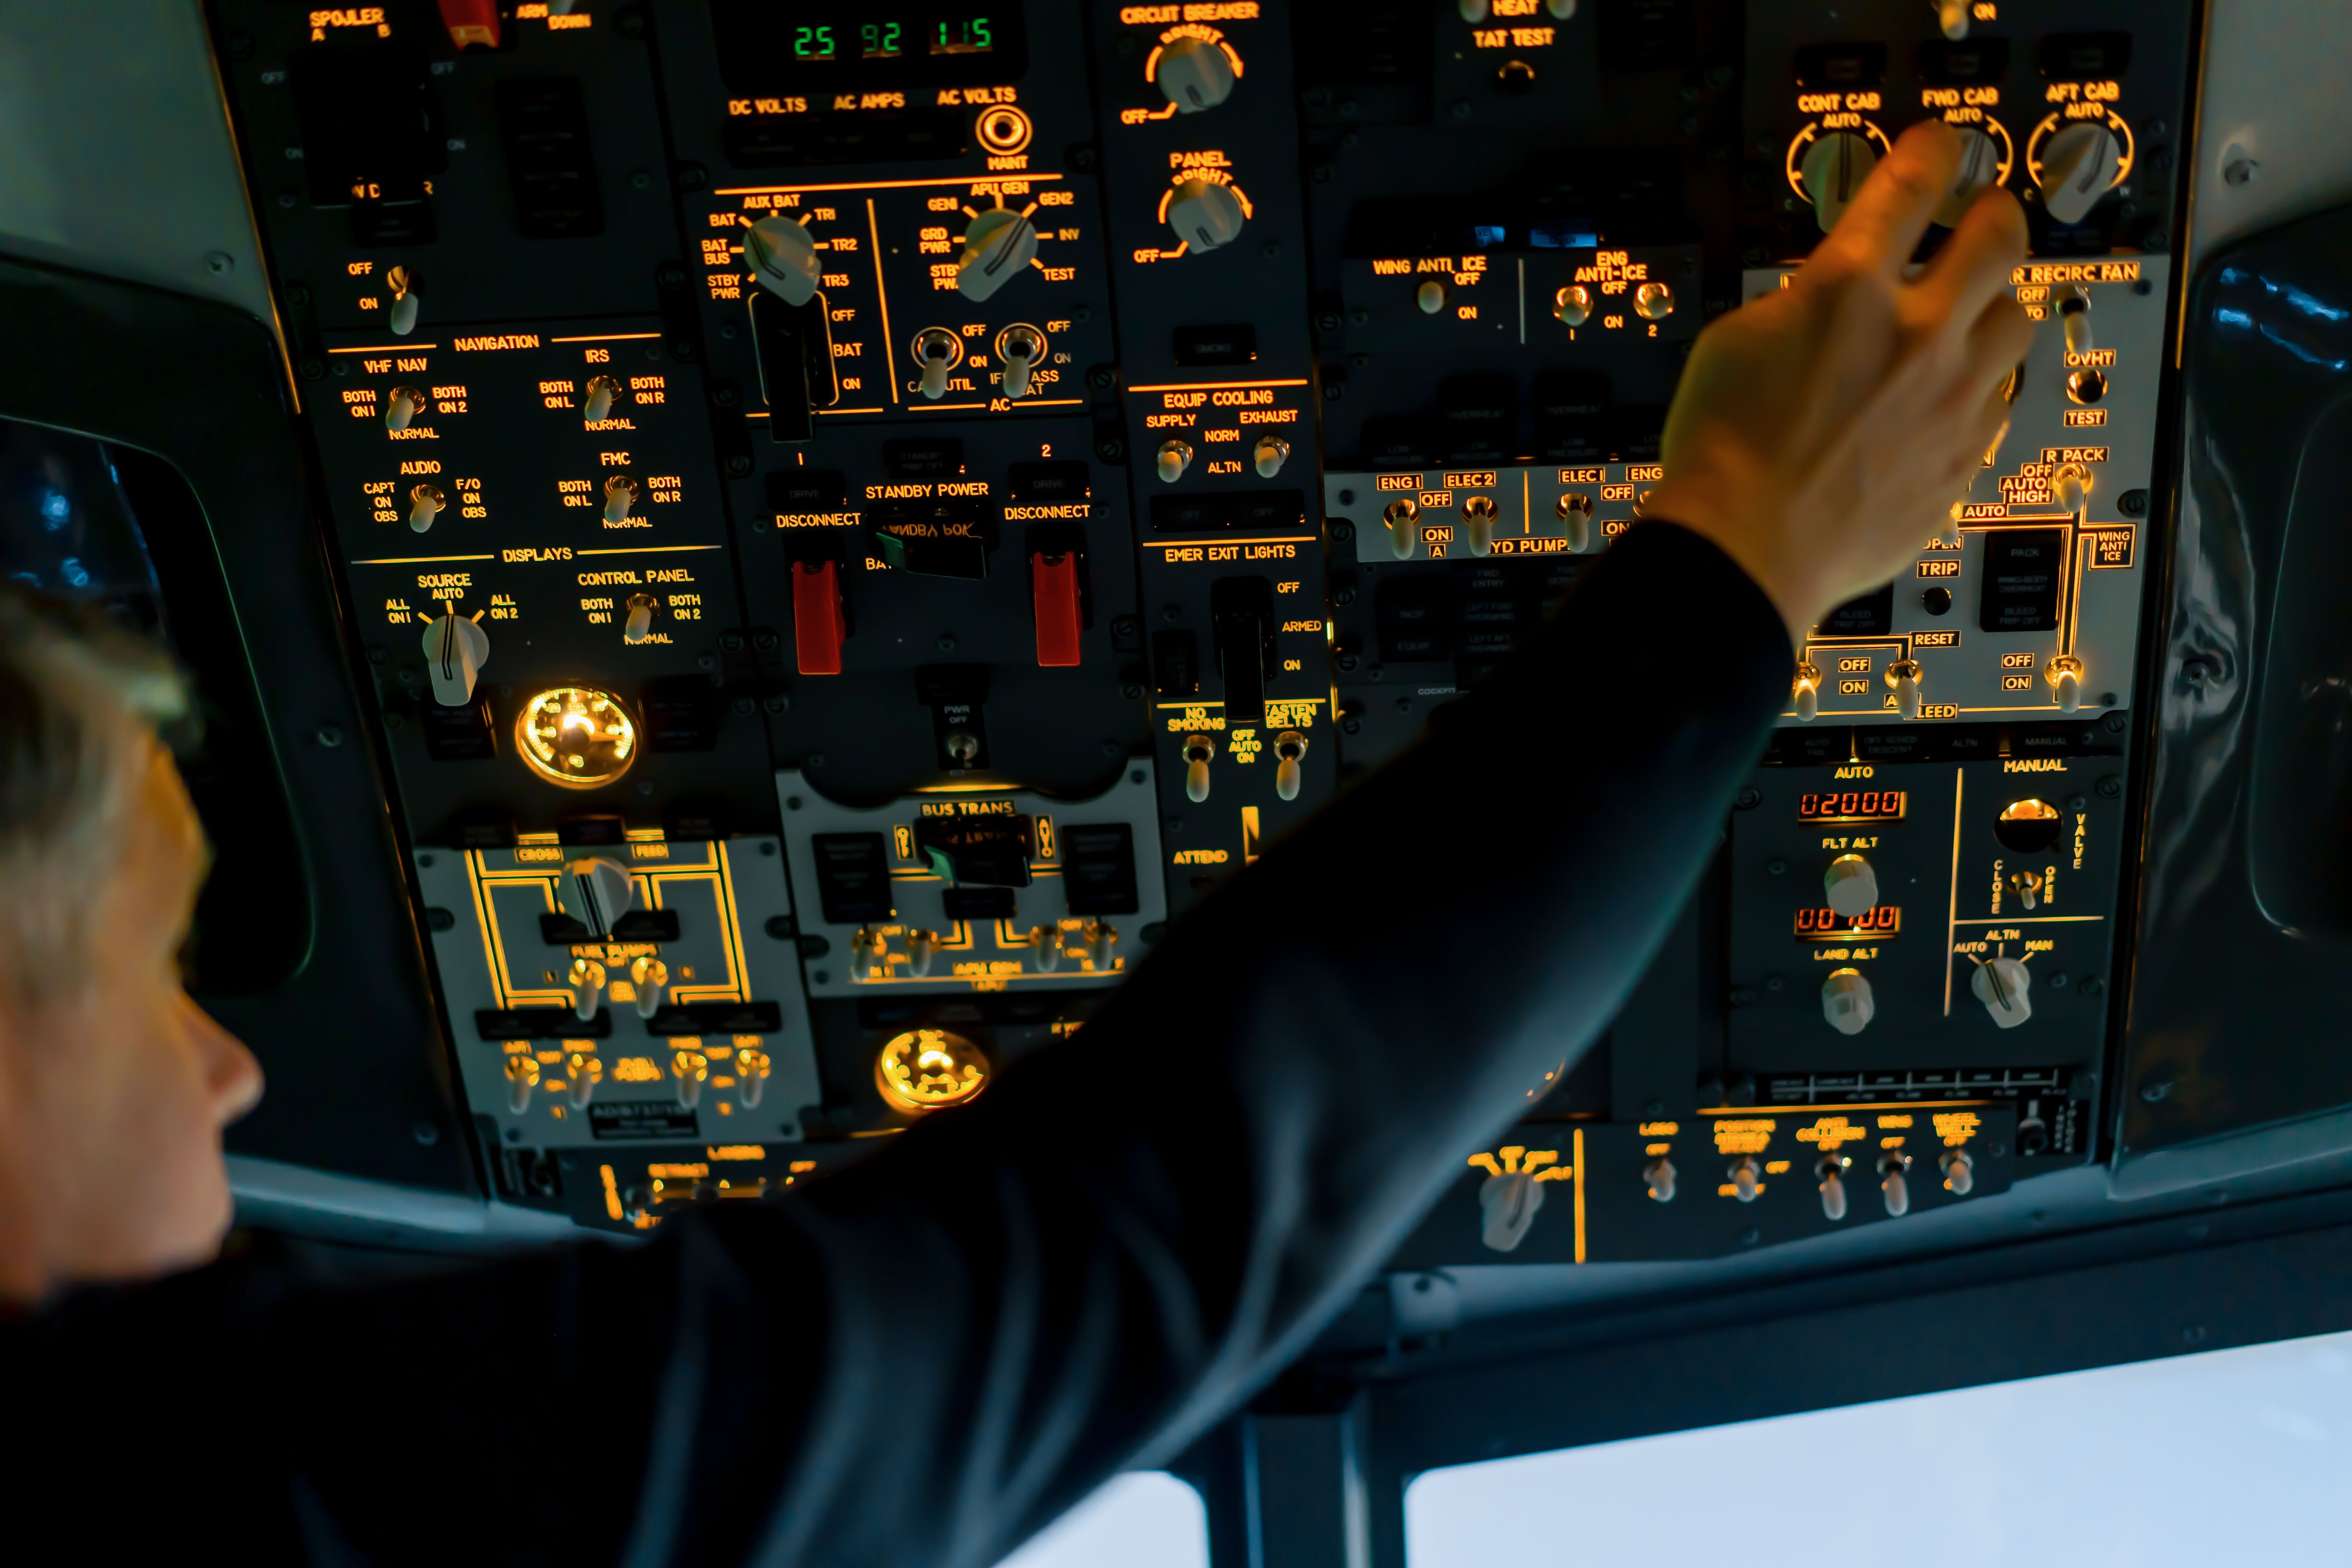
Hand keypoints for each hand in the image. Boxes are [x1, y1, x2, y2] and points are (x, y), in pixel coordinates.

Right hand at [1645, 120, 2034, 644]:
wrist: (1745, 548)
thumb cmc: (1724, 450)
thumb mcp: (1738, 340)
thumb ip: (1805, 298)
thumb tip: (1838, 286)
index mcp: (1848, 289)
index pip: (1913, 185)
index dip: (1932, 152)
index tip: (1939, 146)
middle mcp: (1917, 333)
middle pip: (1999, 235)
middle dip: (1992, 212)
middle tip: (1983, 214)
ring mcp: (1953, 397)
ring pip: (2016, 319)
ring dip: (1992, 308)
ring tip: (1967, 321)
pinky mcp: (1967, 455)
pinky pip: (1999, 401)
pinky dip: (1978, 388)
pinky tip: (1945, 400)